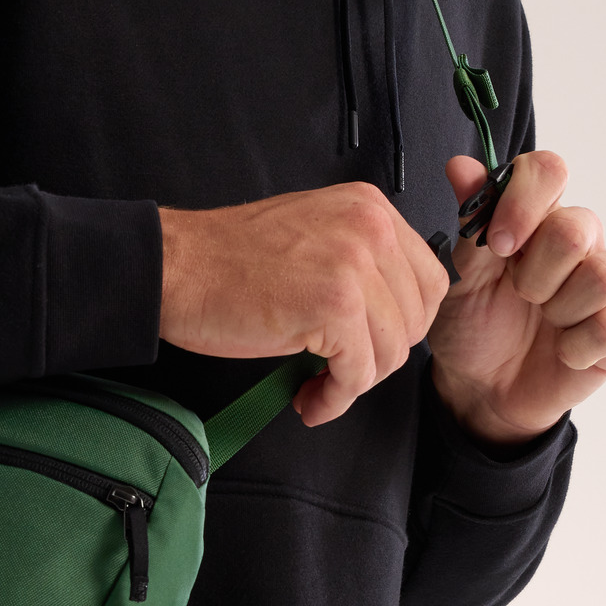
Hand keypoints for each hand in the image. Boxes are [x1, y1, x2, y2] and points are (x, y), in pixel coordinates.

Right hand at [159, 184, 449, 426]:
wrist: (175, 267)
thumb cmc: (226, 260)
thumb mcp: (311, 236)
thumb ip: (358, 260)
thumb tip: (391, 315)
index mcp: (369, 207)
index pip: (430, 280)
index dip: (402, 325)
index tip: (369, 345)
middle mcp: (371, 228)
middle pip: (415, 320)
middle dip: (379, 357)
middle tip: (338, 372)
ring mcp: (355, 265)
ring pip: (391, 351)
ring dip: (354, 382)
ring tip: (317, 388)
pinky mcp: (335, 306)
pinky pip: (357, 374)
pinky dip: (334, 397)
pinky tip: (309, 398)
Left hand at [428, 151, 605, 443]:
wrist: (480, 387)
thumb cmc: (472, 321)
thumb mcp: (459, 273)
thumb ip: (470, 222)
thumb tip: (461, 166)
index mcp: (535, 217)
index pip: (548, 171)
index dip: (525, 200)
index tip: (499, 244)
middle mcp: (576, 243)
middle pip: (578, 228)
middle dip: (535, 270)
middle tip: (517, 292)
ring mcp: (602, 286)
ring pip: (604, 275)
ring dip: (558, 306)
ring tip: (539, 318)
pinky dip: (575, 345)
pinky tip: (558, 350)